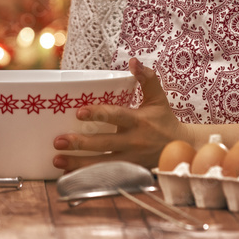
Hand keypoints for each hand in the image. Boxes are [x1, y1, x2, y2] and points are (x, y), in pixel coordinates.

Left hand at [52, 58, 189, 171]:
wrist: (181, 148)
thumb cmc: (164, 119)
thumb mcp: (158, 97)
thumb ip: (147, 78)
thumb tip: (133, 61)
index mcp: (139, 121)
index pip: (116, 116)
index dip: (98, 114)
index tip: (78, 112)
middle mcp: (134, 142)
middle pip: (104, 144)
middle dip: (81, 144)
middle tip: (58, 141)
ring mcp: (132, 160)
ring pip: (103, 165)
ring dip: (78, 164)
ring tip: (57, 160)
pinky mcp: (130, 173)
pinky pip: (107, 177)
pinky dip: (88, 177)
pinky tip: (69, 175)